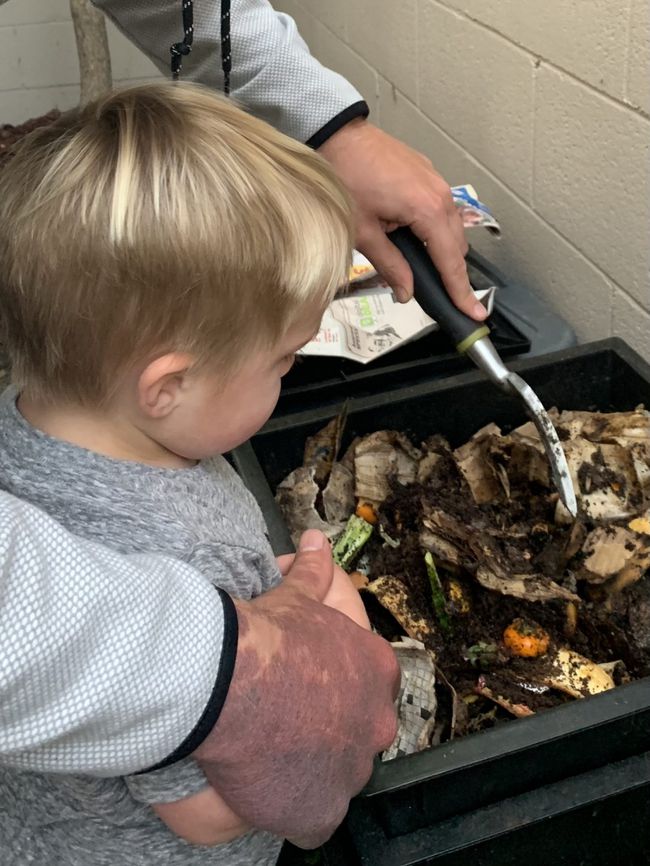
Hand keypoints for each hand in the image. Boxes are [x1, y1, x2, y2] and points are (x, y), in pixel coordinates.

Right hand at [193, 529, 399, 847]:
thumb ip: (315, 573)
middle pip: (359, 733)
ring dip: (312, 770)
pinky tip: (268, 791)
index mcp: (379, 671)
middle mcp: (379, 723)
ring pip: (339, 776)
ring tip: (272, 756)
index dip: (336, 690)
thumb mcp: (296, 598)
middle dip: (330, 730)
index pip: (370, 687)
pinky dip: (293, 809)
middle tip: (286, 723)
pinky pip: (314, 819)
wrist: (232, 679)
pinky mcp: (323, 811)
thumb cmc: (266, 636)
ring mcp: (353, 770)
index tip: (305, 691)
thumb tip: (318, 539)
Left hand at [319, 119, 486, 319]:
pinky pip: (442, 211)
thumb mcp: (364, 232)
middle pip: (457, 247)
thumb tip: (406, 292)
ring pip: (451, 229)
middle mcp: (440, 194)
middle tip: (448, 301)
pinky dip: (436, 231)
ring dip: (443, 252)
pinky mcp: (428, 175)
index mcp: (428, 210)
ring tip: (429, 274)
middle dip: (453, 275)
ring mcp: (436, 181)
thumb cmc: (346, 178)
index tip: (474, 313)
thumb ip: (390, 265)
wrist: (338, 136)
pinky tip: (418, 243)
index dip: (461, 291)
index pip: (451, 262)